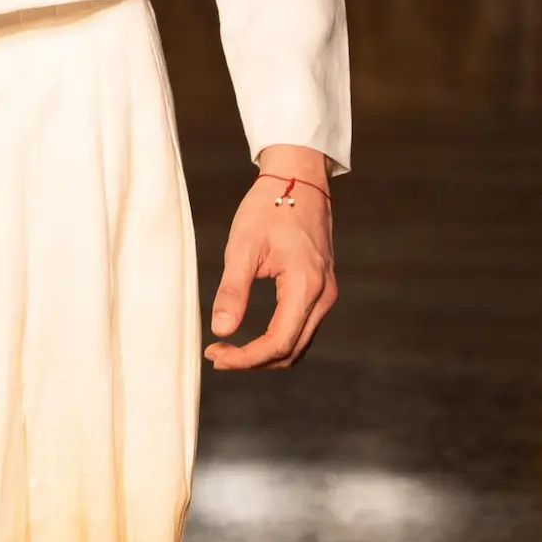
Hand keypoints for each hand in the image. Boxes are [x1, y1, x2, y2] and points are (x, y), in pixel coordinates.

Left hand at [206, 162, 337, 371]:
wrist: (298, 179)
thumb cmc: (268, 208)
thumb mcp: (242, 247)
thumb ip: (233, 291)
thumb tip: (220, 330)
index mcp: (305, 285)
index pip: (278, 343)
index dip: (246, 358)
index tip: (215, 355)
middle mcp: (323, 295)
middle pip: (291, 351)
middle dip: (252, 361)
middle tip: (216, 355)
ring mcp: (326, 293)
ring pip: (299, 345)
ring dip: (265, 356)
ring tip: (229, 349)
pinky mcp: (322, 290)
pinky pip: (303, 330)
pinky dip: (278, 341)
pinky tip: (251, 338)